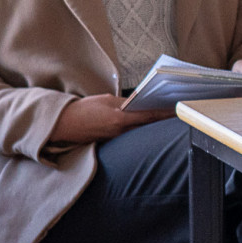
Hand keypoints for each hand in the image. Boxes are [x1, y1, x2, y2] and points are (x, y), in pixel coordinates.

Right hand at [50, 94, 170, 144]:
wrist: (62, 124)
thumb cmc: (83, 109)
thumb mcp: (106, 100)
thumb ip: (125, 102)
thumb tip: (142, 103)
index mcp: (119, 118)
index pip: (149, 115)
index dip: (166, 114)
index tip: (179, 110)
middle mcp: (120, 131)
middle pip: (149, 127)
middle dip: (163, 121)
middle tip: (179, 115)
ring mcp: (117, 139)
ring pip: (141, 132)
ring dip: (153, 127)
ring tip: (167, 120)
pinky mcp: (112, 142)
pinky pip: (131, 137)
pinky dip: (141, 131)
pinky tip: (148, 127)